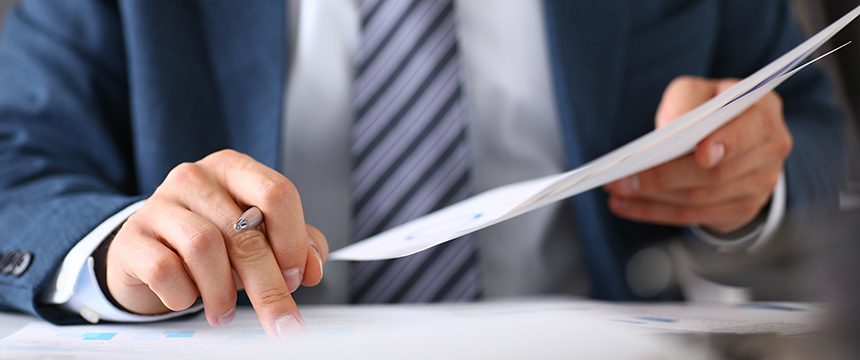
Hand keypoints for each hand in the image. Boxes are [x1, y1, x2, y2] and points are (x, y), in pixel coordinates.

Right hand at [106, 149, 327, 339]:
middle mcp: (196, 178)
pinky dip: (184, 294)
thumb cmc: (211, 242)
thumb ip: (295, 244)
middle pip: (244, 232)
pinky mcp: (131, 237)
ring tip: (225, 311)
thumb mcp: (258, 236)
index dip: (293, 240)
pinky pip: (165, 269)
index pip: (276, 192)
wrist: (147, 252)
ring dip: (222, 291)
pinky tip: (189, 297)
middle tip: (282, 320)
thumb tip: (313, 267)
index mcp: (234, 169)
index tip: (297, 276)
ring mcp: (159, 204)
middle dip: (269, 286)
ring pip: (205, 247)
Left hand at [603, 76, 792, 232]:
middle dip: (664, 175)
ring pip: (701, 198)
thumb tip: (672, 128)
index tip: (701, 154)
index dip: (728, 142)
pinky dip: (654, 211)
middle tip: (623, 177)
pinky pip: (694, 216)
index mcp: (764, 110)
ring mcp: (760, 183)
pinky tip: (624, 205)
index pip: (752, 127)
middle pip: (717, 172)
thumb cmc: (708, 107)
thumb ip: (685, 100)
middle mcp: (771, 148)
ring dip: (653, 197)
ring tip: (616, 189)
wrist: (729, 139)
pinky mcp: (741, 209)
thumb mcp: (697, 91)